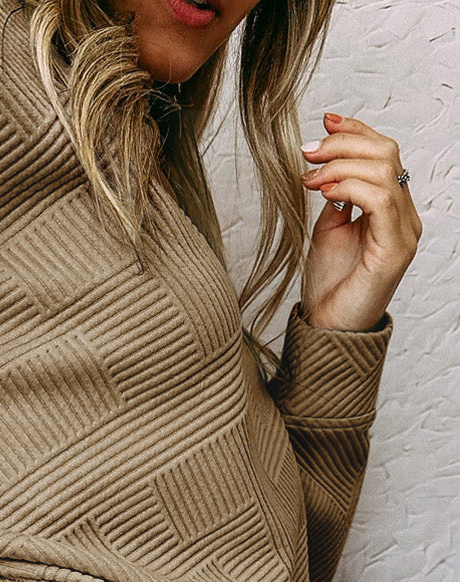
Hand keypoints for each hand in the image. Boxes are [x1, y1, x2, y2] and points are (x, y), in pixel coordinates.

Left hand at [298, 111, 421, 331]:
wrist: (328, 328)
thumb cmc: (329, 286)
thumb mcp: (328, 230)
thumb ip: (335, 197)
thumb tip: (327, 166)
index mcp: (391, 209)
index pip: (384, 154)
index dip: (357, 132)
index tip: (325, 123)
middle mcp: (404, 217)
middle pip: (387, 154)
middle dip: (344, 144)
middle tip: (308, 152)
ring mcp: (404, 232)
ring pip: (385, 171)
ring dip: (341, 164)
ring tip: (309, 176)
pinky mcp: (395, 249)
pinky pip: (381, 199)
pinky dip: (349, 187)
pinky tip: (325, 191)